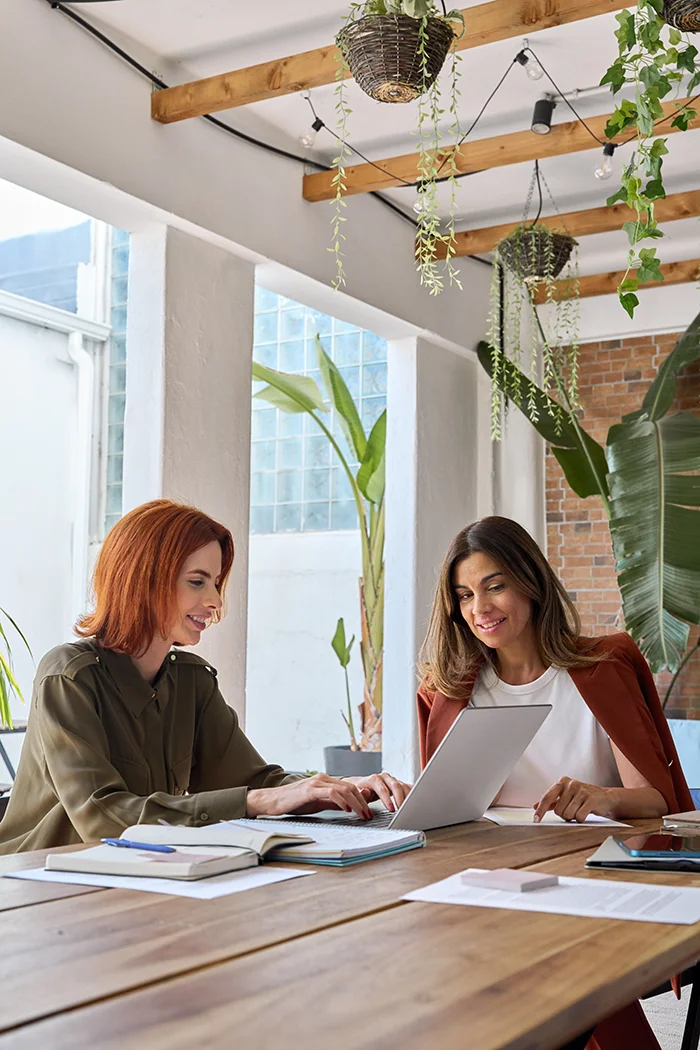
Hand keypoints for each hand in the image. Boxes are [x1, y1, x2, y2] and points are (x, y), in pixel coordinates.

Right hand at [246, 773, 373, 819]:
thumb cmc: (292, 802)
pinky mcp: (310, 789)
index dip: (361, 799)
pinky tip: (347, 809)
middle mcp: (323, 778)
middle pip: (350, 787)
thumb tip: (349, 807)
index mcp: (325, 781)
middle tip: (369, 815)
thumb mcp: (317, 803)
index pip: (349, 787)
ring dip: (356, 803)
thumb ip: (332, 803)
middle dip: (362, 802)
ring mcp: (316, 782)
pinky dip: (342, 801)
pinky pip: (331, 792)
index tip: (367, 812)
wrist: (272, 800)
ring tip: (362, 814)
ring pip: (344, 788)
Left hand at [342, 772, 412, 812]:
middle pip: (395, 786)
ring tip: (409, 809)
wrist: (361, 785)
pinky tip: (415, 801)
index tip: (391, 809)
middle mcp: (384, 778)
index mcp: (374, 779)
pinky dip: (412, 795)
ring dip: (407, 797)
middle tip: (402, 810)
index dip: (387, 799)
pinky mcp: (398, 784)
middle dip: (400, 799)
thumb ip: (362, 794)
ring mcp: (392, 780)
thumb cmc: (359, 790)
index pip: (382, 788)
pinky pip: (408, 788)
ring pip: (403, 786)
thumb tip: (365, 792)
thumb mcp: (357, 793)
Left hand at [533, 776, 613, 822]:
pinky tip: (586, 812)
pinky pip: (579, 816)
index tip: (536, 819)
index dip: (541, 810)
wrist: (605, 798)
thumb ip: (551, 801)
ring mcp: (581, 790)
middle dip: (564, 815)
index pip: (547, 797)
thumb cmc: (583, 797)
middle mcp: (570, 784)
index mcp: (562, 782)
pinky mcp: (591, 799)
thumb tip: (535, 806)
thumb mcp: (566, 796)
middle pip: (558, 810)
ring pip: (568, 814)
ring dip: (573, 817)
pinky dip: (581, 819)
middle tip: (572, 810)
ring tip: (580, 810)